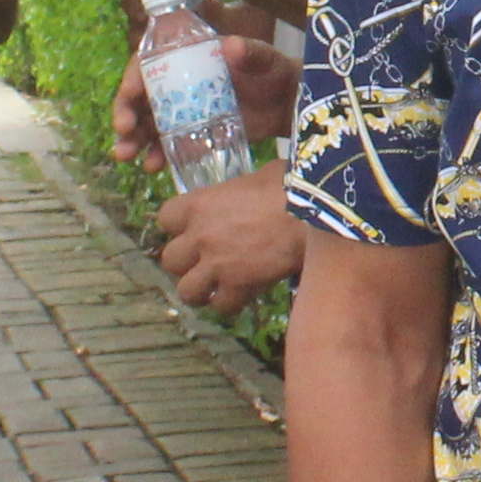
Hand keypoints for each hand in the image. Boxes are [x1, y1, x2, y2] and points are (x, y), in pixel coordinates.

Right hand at [114, 33, 296, 168]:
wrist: (286, 104)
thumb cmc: (273, 71)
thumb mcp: (264, 57)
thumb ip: (250, 52)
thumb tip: (232, 45)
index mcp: (186, 57)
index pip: (149, 63)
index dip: (133, 77)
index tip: (131, 93)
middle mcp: (177, 85)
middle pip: (140, 98)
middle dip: (125, 114)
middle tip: (123, 131)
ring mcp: (182, 113)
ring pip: (147, 126)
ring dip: (133, 140)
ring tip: (127, 155)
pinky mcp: (192, 136)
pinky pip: (167, 147)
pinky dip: (157, 156)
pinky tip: (153, 167)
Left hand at [154, 170, 305, 315]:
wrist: (315, 214)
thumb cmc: (291, 186)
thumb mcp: (259, 175)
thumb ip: (241, 189)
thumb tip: (252, 190)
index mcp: (200, 204)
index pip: (165, 219)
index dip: (177, 226)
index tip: (192, 228)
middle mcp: (201, 235)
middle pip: (170, 260)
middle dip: (185, 263)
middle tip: (203, 260)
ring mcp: (217, 264)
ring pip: (186, 290)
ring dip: (199, 289)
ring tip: (215, 286)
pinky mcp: (239, 286)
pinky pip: (221, 305)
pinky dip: (229, 303)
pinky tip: (241, 294)